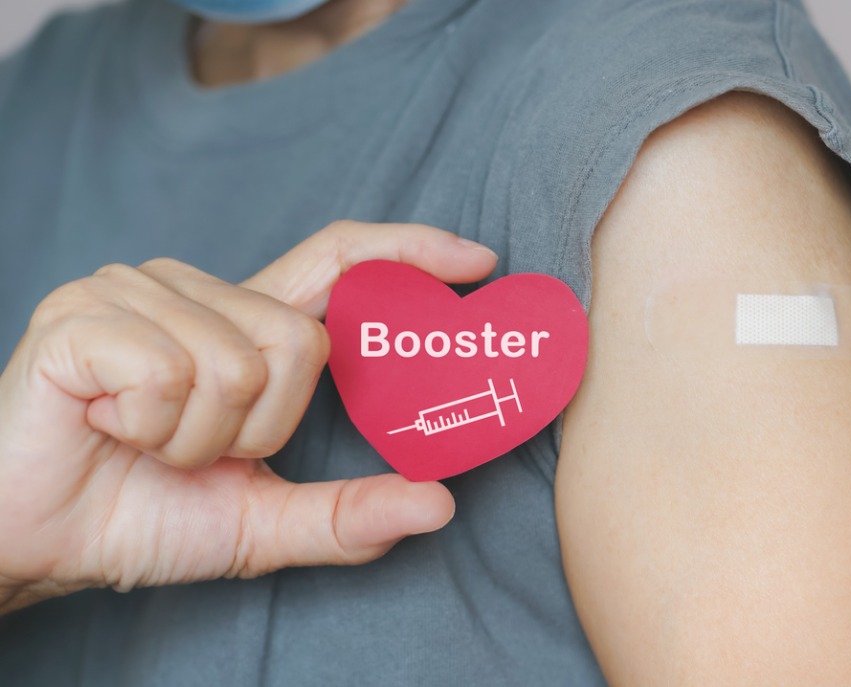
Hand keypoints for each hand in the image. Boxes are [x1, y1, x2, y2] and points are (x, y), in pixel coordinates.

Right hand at [0, 220, 497, 614]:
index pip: (340, 259)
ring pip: (239, 363)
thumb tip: (441, 505)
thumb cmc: (141, 516)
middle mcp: (193, 287)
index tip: (478, 260)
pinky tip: (109, 427)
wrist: (32, 543)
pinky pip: (173, 374)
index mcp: (241, 323)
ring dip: (201, 439)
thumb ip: (347, 516)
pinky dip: (153, 430)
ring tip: (146, 442)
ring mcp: (135, 290)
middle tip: (196, 451)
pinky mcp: (83, 314)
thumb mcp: (262, 523)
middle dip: (261, 428)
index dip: (409, 251)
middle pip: (299, 340)